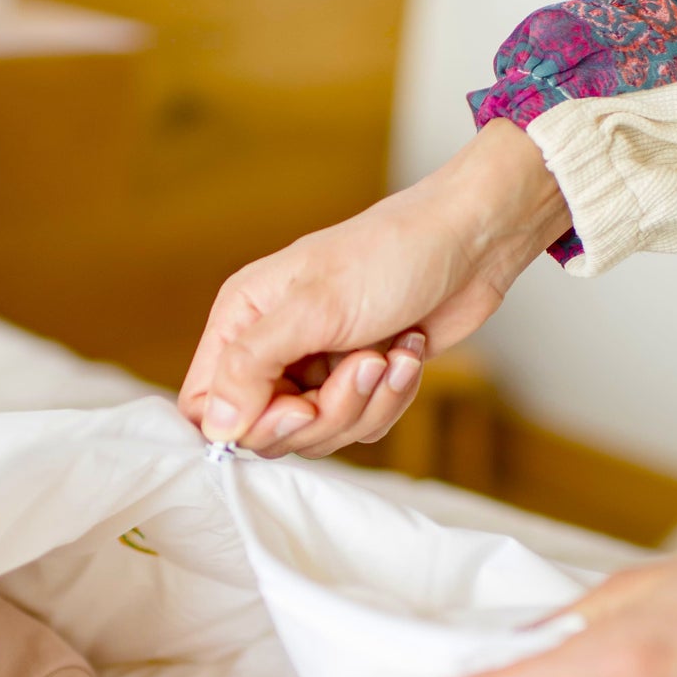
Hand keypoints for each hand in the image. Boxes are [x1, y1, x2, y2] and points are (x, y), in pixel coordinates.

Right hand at [178, 120, 569, 456]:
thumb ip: (251, 366)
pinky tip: (409, 353)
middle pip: (267, 430)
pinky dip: (391, 398)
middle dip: (323, 413)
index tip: (296, 407)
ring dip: (365, 402)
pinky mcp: (361, 381)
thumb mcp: (313, 308)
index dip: (247, 423)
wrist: (470, 242)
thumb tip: (215, 427)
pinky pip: (361, 426)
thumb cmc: (389, 254)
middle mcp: (274, 347)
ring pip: (320, 434)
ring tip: (389, 354)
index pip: (206, 404)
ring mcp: (318, 367)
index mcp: (242, 319)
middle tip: (360, 367)